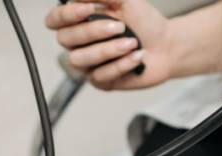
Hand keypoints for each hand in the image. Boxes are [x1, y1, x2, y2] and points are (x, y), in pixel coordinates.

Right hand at [46, 0, 172, 89]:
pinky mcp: (100, 81)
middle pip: (65, 39)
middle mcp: (79, 43)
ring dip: (108, 50)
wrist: (167, 45)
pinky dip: (121, 64)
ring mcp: (88, 64)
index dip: (65, 15)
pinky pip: (100, 76)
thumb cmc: (144, 22)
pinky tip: (137, 57)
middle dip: (93, 32)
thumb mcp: (125, 0)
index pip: (55, 20)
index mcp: (80, 21)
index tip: (88, 9)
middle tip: (120, 26)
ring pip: (79, 60)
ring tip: (132, 43)